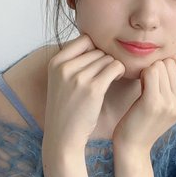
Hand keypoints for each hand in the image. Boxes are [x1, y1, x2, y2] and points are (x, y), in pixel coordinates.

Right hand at [44, 34, 124, 148]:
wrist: (63, 137)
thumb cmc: (66, 109)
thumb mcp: (60, 81)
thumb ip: (73, 62)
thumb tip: (96, 41)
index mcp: (55, 62)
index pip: (84, 39)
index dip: (95, 49)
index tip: (97, 63)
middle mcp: (65, 67)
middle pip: (98, 50)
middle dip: (105, 60)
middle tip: (105, 74)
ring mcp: (78, 77)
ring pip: (108, 58)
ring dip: (113, 67)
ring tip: (110, 79)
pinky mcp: (93, 89)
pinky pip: (115, 67)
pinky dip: (120, 71)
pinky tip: (117, 79)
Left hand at [112, 53, 175, 151]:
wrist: (133, 146)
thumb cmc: (145, 119)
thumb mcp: (168, 103)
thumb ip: (174, 83)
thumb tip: (175, 55)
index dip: (171, 64)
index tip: (159, 77)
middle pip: (171, 63)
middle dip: (157, 68)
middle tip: (148, 85)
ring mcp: (170, 103)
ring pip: (159, 65)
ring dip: (148, 72)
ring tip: (144, 88)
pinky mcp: (153, 102)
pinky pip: (150, 71)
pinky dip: (142, 74)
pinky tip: (139, 87)